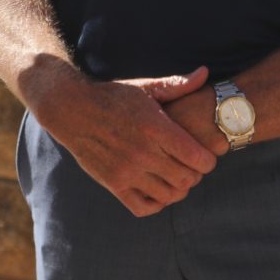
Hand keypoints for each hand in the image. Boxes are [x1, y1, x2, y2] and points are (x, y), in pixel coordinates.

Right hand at [35, 66, 219, 216]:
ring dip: (179, 190)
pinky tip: (158, 190)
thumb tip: (205, 72)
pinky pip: (143, 207)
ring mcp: (126, 171)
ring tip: (176, 178)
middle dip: (196, 175)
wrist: (72, 109)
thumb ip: (177, 85)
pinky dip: (157, 204)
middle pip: (186, 179)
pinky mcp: (113, 184)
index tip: (206, 156)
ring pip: (168, 195)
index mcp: (154, 127)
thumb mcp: (146, 88)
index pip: (197, 157)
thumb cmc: (114, 96)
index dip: (208, 161)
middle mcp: (142, 152)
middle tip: (193, 168)